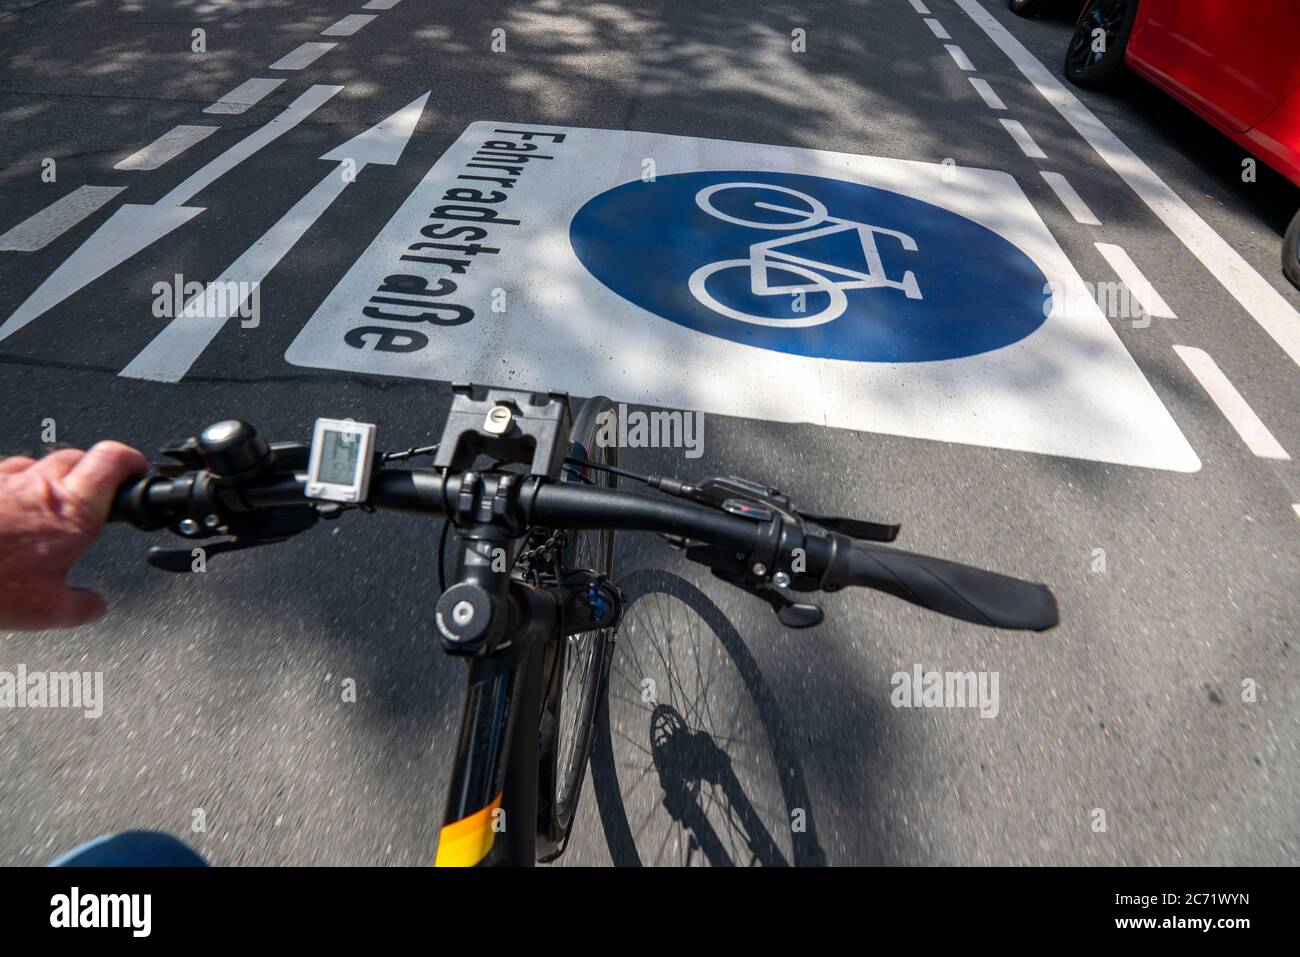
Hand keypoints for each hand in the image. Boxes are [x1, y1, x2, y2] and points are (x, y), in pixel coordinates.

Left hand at [0, 442, 148, 630]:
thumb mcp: (46, 612)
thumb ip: (82, 606)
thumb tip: (96, 605)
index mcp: (73, 511)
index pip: (114, 459)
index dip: (132, 461)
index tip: (136, 472)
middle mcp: (41, 485)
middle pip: (80, 455)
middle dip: (94, 471)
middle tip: (97, 495)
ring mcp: (6, 479)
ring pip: (40, 462)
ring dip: (52, 478)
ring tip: (49, 507)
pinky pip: (5, 474)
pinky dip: (17, 487)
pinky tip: (11, 513)